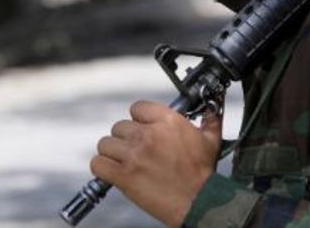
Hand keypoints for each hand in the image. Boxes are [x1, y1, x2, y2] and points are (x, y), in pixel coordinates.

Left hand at [90, 100, 223, 226]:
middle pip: (119, 126)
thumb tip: (211, 112)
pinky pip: (98, 164)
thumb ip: (209, 121)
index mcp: (167, 121)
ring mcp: (133, 155)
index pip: (137, 108)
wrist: (198, 200)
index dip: (139, 118)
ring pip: (106, 144)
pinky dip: (102, 167)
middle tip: (136, 149)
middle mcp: (147, 134)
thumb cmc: (203, 173)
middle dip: (126, 137)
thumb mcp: (211, 140)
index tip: (143, 127)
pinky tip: (112, 171)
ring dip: (112, 152)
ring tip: (123, 160)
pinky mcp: (123, 175)